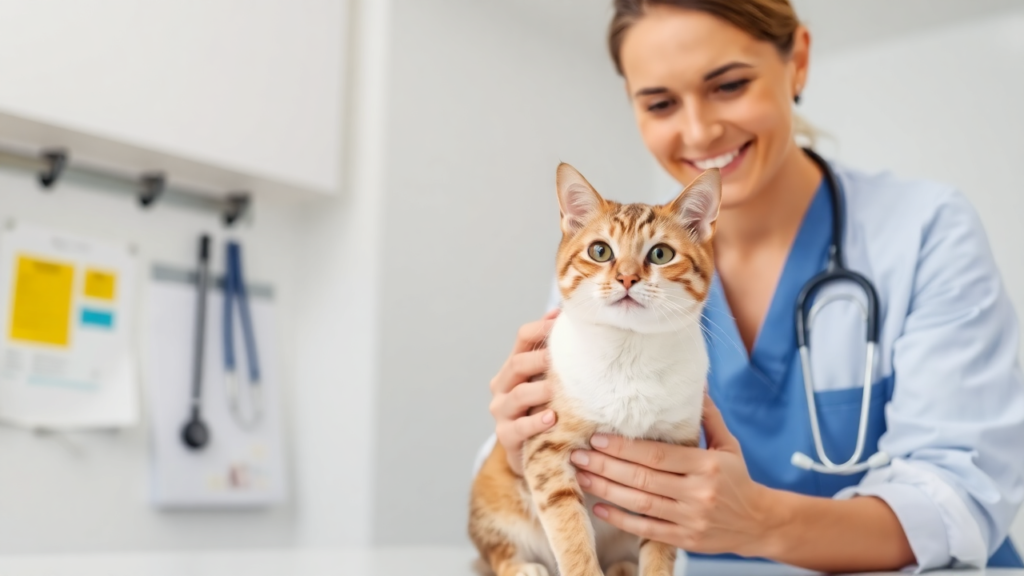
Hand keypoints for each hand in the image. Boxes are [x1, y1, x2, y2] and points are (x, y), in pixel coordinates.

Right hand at [489, 308, 559, 474]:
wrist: (537, 451)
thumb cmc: (546, 408)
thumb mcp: (550, 379)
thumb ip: (555, 353)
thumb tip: (562, 313)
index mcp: (514, 367)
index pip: (523, 338)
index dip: (542, 328)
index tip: (563, 323)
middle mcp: (503, 385)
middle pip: (517, 363)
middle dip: (541, 358)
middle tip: (565, 358)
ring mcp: (502, 411)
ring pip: (518, 394)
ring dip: (539, 390)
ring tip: (558, 390)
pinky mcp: (506, 436)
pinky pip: (519, 427)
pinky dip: (535, 422)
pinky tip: (551, 419)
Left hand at [571, 393, 777, 556]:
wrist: (760, 523)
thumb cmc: (739, 480)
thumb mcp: (728, 445)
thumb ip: (708, 418)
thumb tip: (696, 386)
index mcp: (705, 465)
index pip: (656, 455)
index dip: (624, 447)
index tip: (598, 439)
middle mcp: (697, 492)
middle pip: (642, 478)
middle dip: (605, 466)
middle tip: (578, 455)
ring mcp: (690, 519)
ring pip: (640, 503)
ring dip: (606, 489)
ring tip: (582, 476)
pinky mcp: (685, 539)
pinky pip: (646, 529)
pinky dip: (620, 519)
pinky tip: (600, 507)